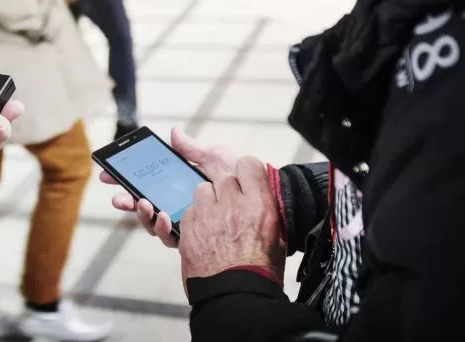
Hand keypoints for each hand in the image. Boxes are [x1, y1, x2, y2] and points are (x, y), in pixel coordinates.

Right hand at [100, 128, 240, 247]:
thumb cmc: (241, 177)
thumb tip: (173, 133)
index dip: (125, 180)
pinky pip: (169, 237)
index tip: (108, 174)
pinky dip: (161, 227)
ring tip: (143, 203)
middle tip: (117, 196)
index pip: (146, 183)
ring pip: (152, 222)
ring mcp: (184, 222)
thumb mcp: (215, 157)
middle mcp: (178, 204)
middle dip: (126, 200)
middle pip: (144, 204)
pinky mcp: (193, 239)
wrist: (265, 198)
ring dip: (141, 214)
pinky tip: (162, 216)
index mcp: (179, 185)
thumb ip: (191, 149)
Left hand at [179, 157, 284, 292]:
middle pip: (224, 178)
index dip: (246, 172)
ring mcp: (207, 214)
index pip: (249, 164)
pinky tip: (202, 233)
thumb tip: (259, 201)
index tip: (246, 180)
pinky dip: (194, 218)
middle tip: (230, 208)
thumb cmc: (260, 273)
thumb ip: (265, 212)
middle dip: (226, 190)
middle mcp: (232, 204)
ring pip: (202, 190)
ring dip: (207, 201)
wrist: (235, 299)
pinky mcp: (188, 226)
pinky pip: (189, 209)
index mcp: (259, 205)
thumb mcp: (276, 239)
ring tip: (214, 220)